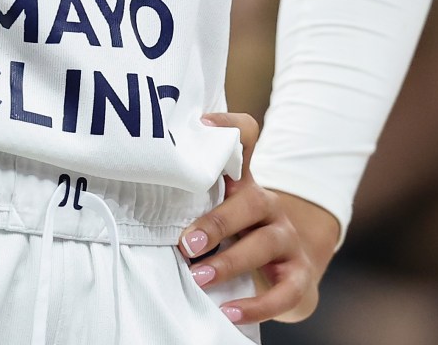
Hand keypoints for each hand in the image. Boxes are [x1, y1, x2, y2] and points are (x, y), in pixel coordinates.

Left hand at [179, 111, 339, 326]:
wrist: (289, 268)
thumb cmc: (239, 235)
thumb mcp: (220, 211)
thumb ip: (192, 201)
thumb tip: (138, 196)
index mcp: (245, 184)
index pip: (246, 141)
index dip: (228, 127)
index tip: (200, 125)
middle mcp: (269, 205)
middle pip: (251, 202)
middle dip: (217, 222)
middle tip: (187, 243)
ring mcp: (287, 239)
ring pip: (265, 244)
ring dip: (230, 262)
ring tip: (199, 277)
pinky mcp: (299, 275)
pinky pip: (283, 291)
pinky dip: (256, 304)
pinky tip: (229, 312)